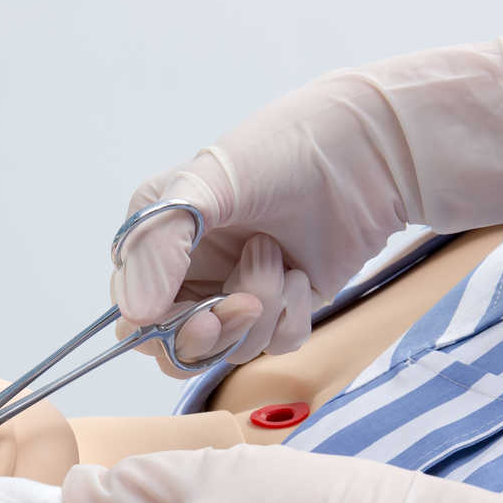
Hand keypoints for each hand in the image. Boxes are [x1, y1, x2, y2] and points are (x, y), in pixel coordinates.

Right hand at [114, 40, 502, 375]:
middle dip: (214, 334)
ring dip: (261, 311)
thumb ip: (159, 244)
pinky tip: (303, 273)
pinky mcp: (281, 307)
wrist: (369, 154)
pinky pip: (273, 345)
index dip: (163, 328)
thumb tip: (134, 312)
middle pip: (176, 348)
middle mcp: (190, 272)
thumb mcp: (207, 184)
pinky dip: (292, 315)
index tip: (204, 315)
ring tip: (282, 258)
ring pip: (228, 350)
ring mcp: (235, 291)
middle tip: (247, 303)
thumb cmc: (282, 152)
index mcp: (158, 239)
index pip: (133, 314)